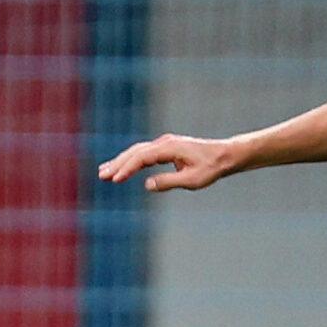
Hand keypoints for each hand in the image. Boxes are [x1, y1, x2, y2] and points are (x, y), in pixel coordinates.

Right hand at [96, 134, 239, 190]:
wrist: (225, 155)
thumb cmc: (211, 168)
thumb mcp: (192, 180)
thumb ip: (169, 182)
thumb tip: (147, 184)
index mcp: (169, 148)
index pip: (142, 157)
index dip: (127, 168)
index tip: (115, 179)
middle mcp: (164, 142)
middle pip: (135, 152)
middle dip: (118, 164)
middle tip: (102, 175)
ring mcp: (164, 143)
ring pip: (137, 151)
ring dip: (121, 161)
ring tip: (104, 171)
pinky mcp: (166, 147)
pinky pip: (144, 153)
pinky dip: (132, 160)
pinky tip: (123, 167)